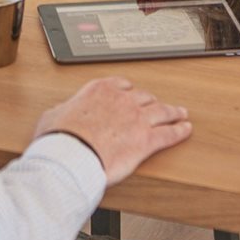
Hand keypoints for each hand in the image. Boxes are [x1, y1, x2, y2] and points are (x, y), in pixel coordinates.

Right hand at [33, 77, 190, 184]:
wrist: (72, 155)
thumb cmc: (60, 138)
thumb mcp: (54, 115)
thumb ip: (63, 111)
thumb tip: (59, 114)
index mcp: (100, 90)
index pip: (121, 84)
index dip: (129, 91)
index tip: (131, 94)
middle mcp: (122, 100)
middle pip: (144, 97)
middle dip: (151, 102)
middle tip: (156, 106)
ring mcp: (137, 119)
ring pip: (162, 111)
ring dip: (172, 112)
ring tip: (180, 113)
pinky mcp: (147, 140)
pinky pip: (169, 134)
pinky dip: (179, 131)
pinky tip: (185, 130)